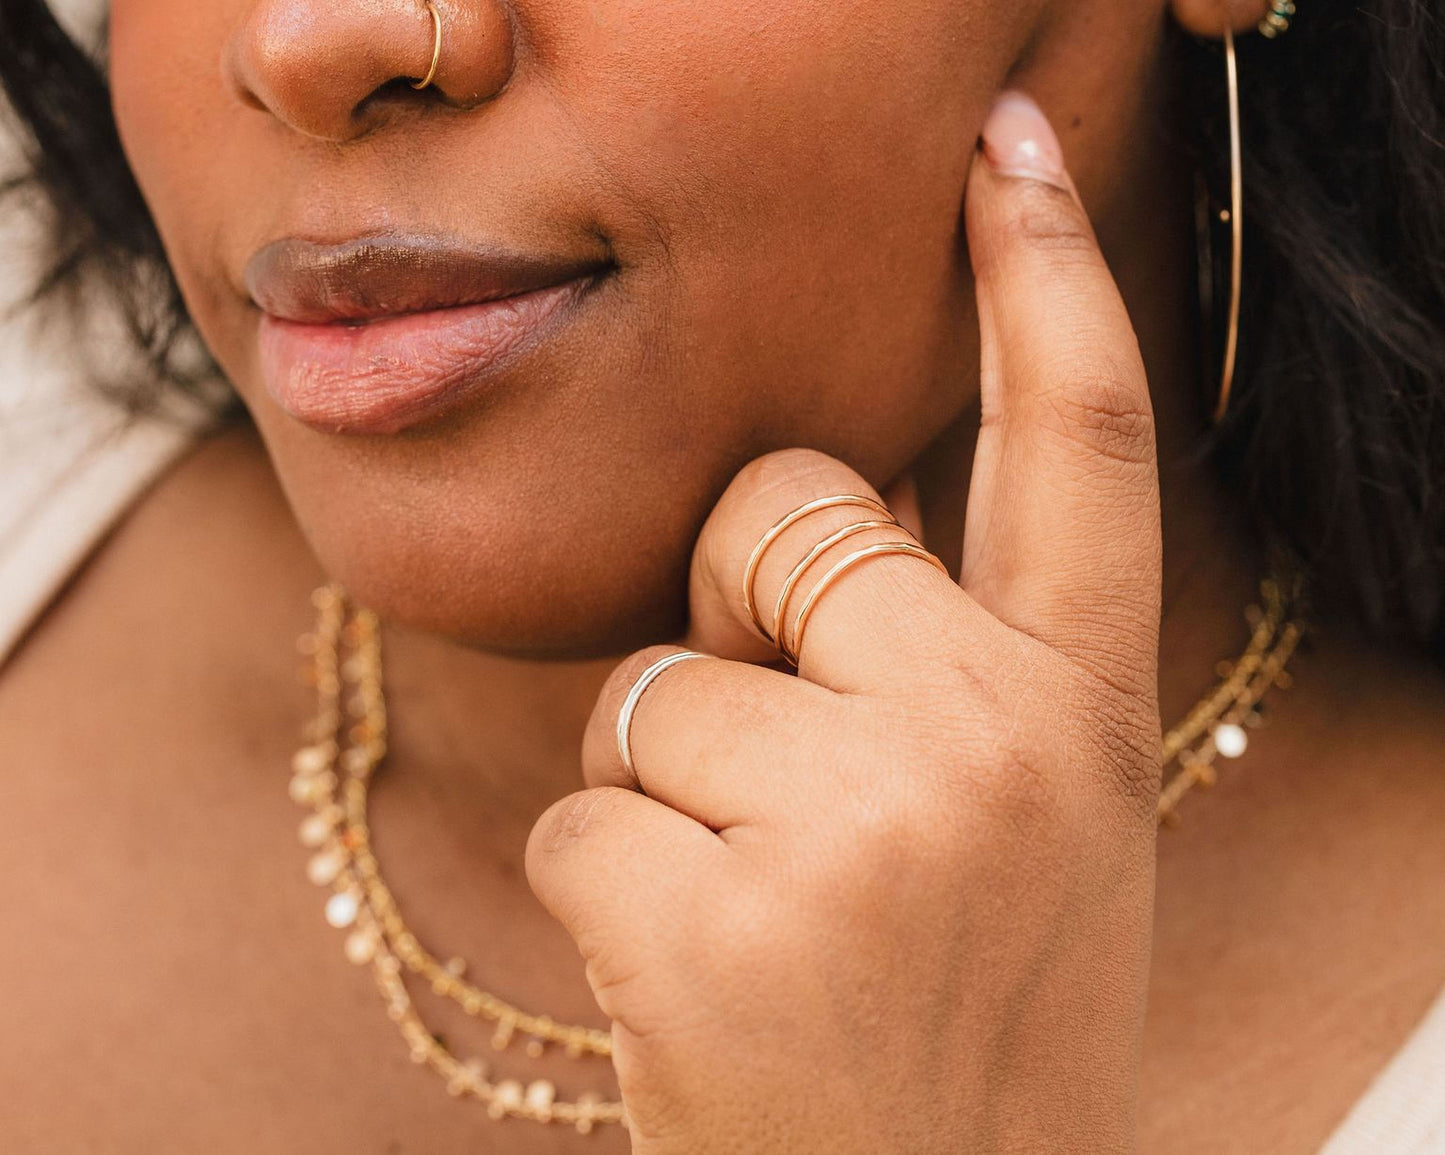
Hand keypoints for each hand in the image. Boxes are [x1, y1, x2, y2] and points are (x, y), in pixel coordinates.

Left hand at [526, 90, 1161, 1152]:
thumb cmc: (959, 1020)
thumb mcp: (1019, 827)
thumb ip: (947, 662)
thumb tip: (807, 512)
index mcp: (1077, 711)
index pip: (1081, 443)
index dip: (1047, 278)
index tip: (1005, 150)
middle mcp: (993, 740)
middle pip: (780, 522)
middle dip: (742, 619)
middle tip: (797, 791)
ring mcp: (859, 827)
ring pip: (653, 687)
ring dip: (672, 792)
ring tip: (768, 927)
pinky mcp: (714, 918)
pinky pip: (583, 810)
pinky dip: (611, 891)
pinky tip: (704, 992)